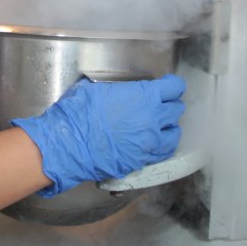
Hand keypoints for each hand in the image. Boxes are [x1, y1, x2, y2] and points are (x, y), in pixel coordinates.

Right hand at [11, 74, 185, 196]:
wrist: (70, 144)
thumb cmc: (79, 114)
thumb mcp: (96, 89)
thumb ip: (118, 90)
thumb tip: (117, 91)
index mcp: (144, 96)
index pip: (174, 87)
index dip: (172, 85)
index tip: (168, 86)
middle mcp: (153, 118)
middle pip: (176, 109)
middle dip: (169, 105)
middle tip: (159, 105)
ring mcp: (150, 142)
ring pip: (174, 133)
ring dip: (168, 127)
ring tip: (158, 126)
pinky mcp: (143, 160)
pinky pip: (163, 152)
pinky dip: (161, 146)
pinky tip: (153, 143)